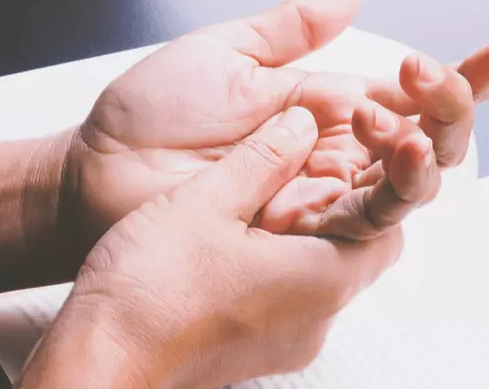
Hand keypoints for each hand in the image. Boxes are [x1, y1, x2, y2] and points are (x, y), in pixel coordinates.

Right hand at [22, 108, 408, 387]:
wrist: (100, 362)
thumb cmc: (148, 293)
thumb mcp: (206, 200)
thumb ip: (262, 158)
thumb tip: (301, 126)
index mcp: (319, 279)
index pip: (388, 222)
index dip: (380, 178)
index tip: (359, 146)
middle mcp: (315, 320)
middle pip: (361, 250)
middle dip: (345, 203)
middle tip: (309, 165)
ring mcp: (286, 342)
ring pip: (324, 274)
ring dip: (308, 233)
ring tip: (265, 197)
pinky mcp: (256, 350)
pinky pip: (290, 299)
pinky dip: (280, 262)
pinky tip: (238, 239)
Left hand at [63, 0, 488, 243]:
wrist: (99, 168)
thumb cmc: (149, 112)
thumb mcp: (225, 53)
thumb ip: (289, 31)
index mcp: (322, 107)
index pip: (408, 96)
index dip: (461, 78)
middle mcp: (331, 154)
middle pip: (423, 143)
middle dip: (448, 110)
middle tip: (429, 78)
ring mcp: (317, 196)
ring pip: (405, 185)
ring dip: (423, 149)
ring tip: (401, 119)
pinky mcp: (299, 233)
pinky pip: (361, 223)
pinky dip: (388, 191)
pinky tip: (395, 158)